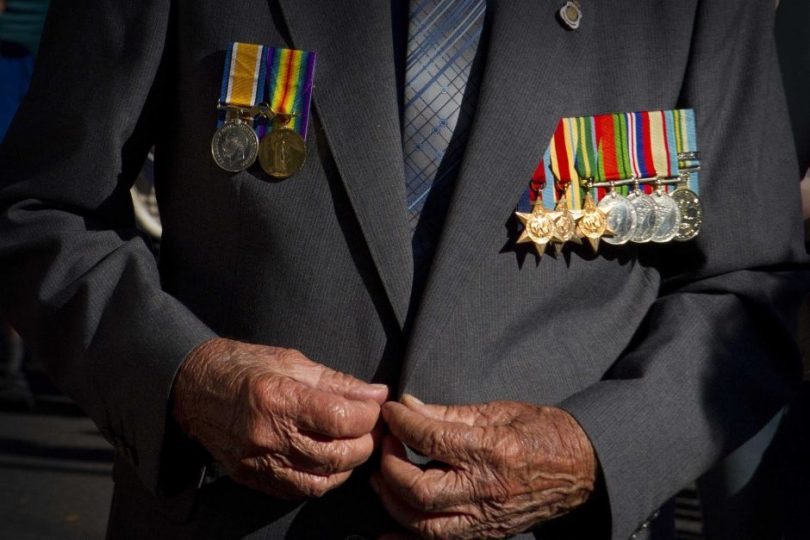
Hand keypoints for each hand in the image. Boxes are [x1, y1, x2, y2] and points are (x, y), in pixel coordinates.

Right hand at [172, 337, 387, 498]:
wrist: (192, 388)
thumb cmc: (242, 367)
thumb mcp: (292, 362)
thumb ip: (338, 382)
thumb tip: (377, 393)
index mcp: (279, 398)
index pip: (341, 420)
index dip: (369, 416)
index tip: (375, 407)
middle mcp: (269, 435)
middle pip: (337, 455)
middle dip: (365, 442)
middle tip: (372, 428)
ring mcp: (259, 461)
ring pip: (322, 479)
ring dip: (348, 465)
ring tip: (354, 444)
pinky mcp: (253, 477)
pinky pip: (300, 490)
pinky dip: (323, 479)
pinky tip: (329, 462)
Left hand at [372, 396, 596, 538]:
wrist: (581, 467)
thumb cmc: (542, 432)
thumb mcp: (498, 410)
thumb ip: (449, 413)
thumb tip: (409, 406)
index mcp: (491, 450)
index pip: (431, 439)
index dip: (402, 423)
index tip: (390, 411)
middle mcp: (485, 489)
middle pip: (419, 489)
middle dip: (390, 466)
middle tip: (386, 444)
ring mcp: (485, 519)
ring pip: (423, 524)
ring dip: (393, 501)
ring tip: (383, 477)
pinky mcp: (485, 535)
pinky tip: (387, 534)